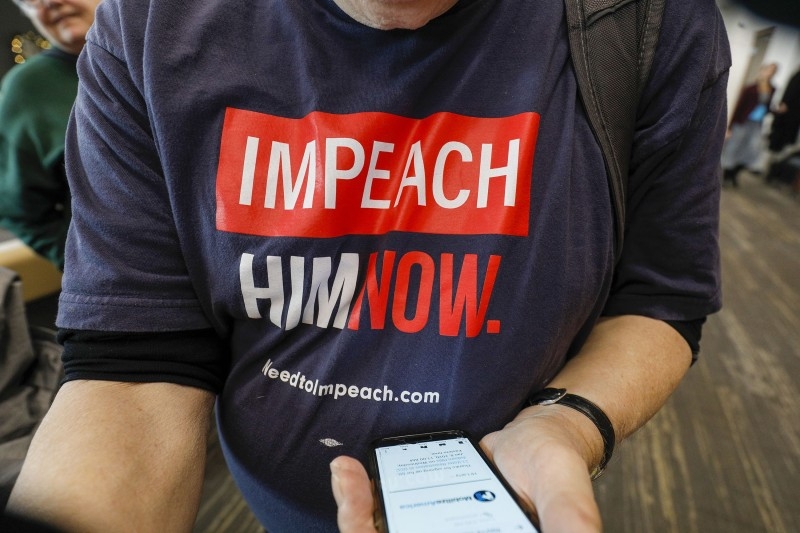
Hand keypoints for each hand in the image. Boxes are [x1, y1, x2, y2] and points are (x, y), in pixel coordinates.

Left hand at [330, 407, 603, 532]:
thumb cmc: (556, 464)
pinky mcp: (423, 512)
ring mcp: (436, 531)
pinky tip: (350, 471)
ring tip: (346, 476)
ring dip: (357, 516)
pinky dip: (363, 497)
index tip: (374, 531)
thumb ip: (569, 517)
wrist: (539, 433)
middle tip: (352, 504)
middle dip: (364, 530)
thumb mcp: (565, 489)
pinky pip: (385, 513)